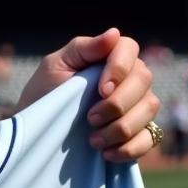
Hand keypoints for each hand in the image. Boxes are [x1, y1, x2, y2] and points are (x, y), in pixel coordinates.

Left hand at [15, 28, 158, 161]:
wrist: (37, 130)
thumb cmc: (43, 93)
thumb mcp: (54, 67)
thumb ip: (83, 49)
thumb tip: (113, 34)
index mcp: (109, 56)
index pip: (129, 49)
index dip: (120, 68)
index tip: (101, 89)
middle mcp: (129, 78)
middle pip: (144, 80)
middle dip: (117, 103)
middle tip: (89, 118)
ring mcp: (137, 105)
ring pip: (150, 108)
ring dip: (121, 128)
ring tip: (93, 140)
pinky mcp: (138, 132)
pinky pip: (151, 138)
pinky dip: (131, 148)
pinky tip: (107, 154)